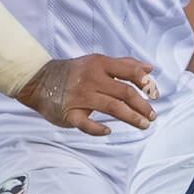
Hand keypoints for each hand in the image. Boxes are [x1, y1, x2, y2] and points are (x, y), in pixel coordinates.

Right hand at [13, 55, 157, 135]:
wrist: (38, 80)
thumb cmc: (76, 72)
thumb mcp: (98, 62)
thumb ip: (124, 65)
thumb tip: (149, 68)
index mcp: (100, 65)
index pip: (131, 73)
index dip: (147, 84)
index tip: (155, 96)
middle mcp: (92, 79)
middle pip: (125, 93)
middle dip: (143, 106)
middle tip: (153, 117)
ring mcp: (80, 96)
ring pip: (113, 108)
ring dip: (132, 118)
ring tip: (144, 125)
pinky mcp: (69, 112)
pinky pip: (86, 124)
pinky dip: (97, 129)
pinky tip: (108, 131)